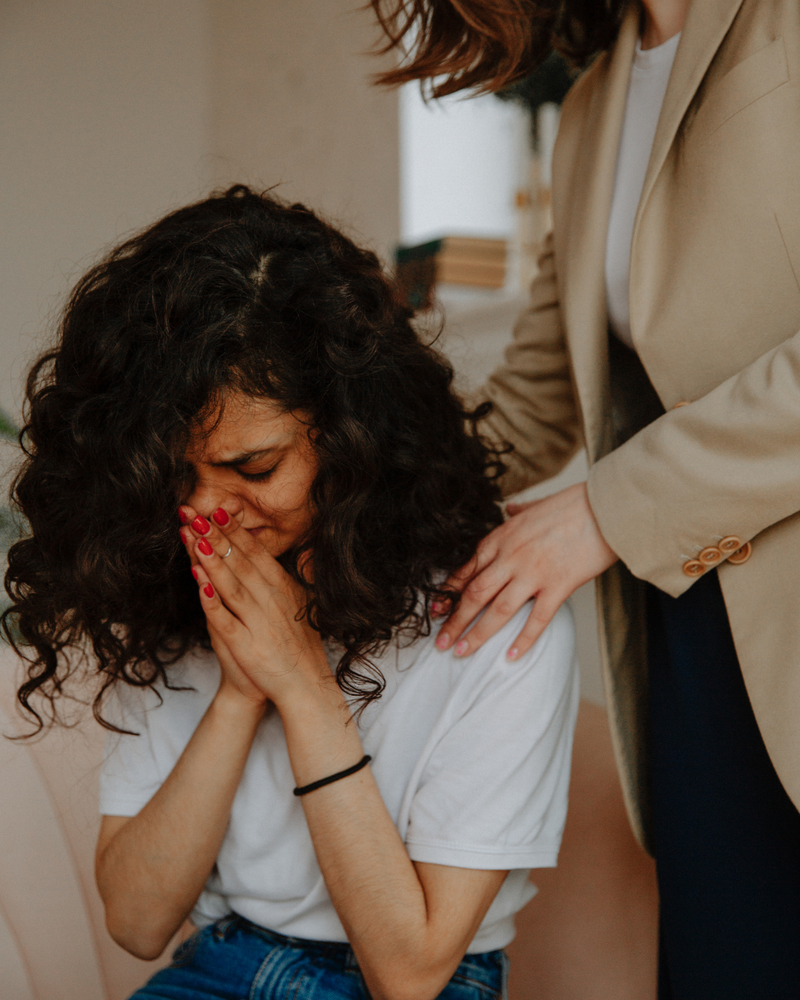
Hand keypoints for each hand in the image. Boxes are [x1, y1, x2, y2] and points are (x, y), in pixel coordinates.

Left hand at [179, 505, 328, 708]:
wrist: (305, 686)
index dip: (235, 531)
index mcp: (284, 588)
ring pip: (231, 584)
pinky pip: (225, 617)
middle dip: (216, 535)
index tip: (217, 510)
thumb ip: (292, 578)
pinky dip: (211, 598)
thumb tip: (294, 550)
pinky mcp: (246, 645)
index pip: (256, 553)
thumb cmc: (298, 645)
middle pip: (240, 562)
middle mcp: (272, 601)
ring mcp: (259, 622)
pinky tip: (198, 581)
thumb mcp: (301, 604)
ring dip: (212, 558)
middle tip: (195, 512)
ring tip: (193, 535)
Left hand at [436, 482, 617, 659]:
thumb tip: (511, 509)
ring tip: (462, 653)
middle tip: (441, 642)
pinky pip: (536, 620)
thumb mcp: (535, 505)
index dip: (449, 593)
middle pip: (474, 594)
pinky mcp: (558, 585)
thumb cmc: (572, 505)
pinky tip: (510, 657)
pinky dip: (522, 641)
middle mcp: (511, 557)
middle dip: (455, 621)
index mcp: (502, 538)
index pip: (467, 570)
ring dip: (477, 635)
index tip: (436, 611)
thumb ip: (519, 512)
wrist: (605, 506)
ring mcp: (533, 572)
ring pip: (497, 610)